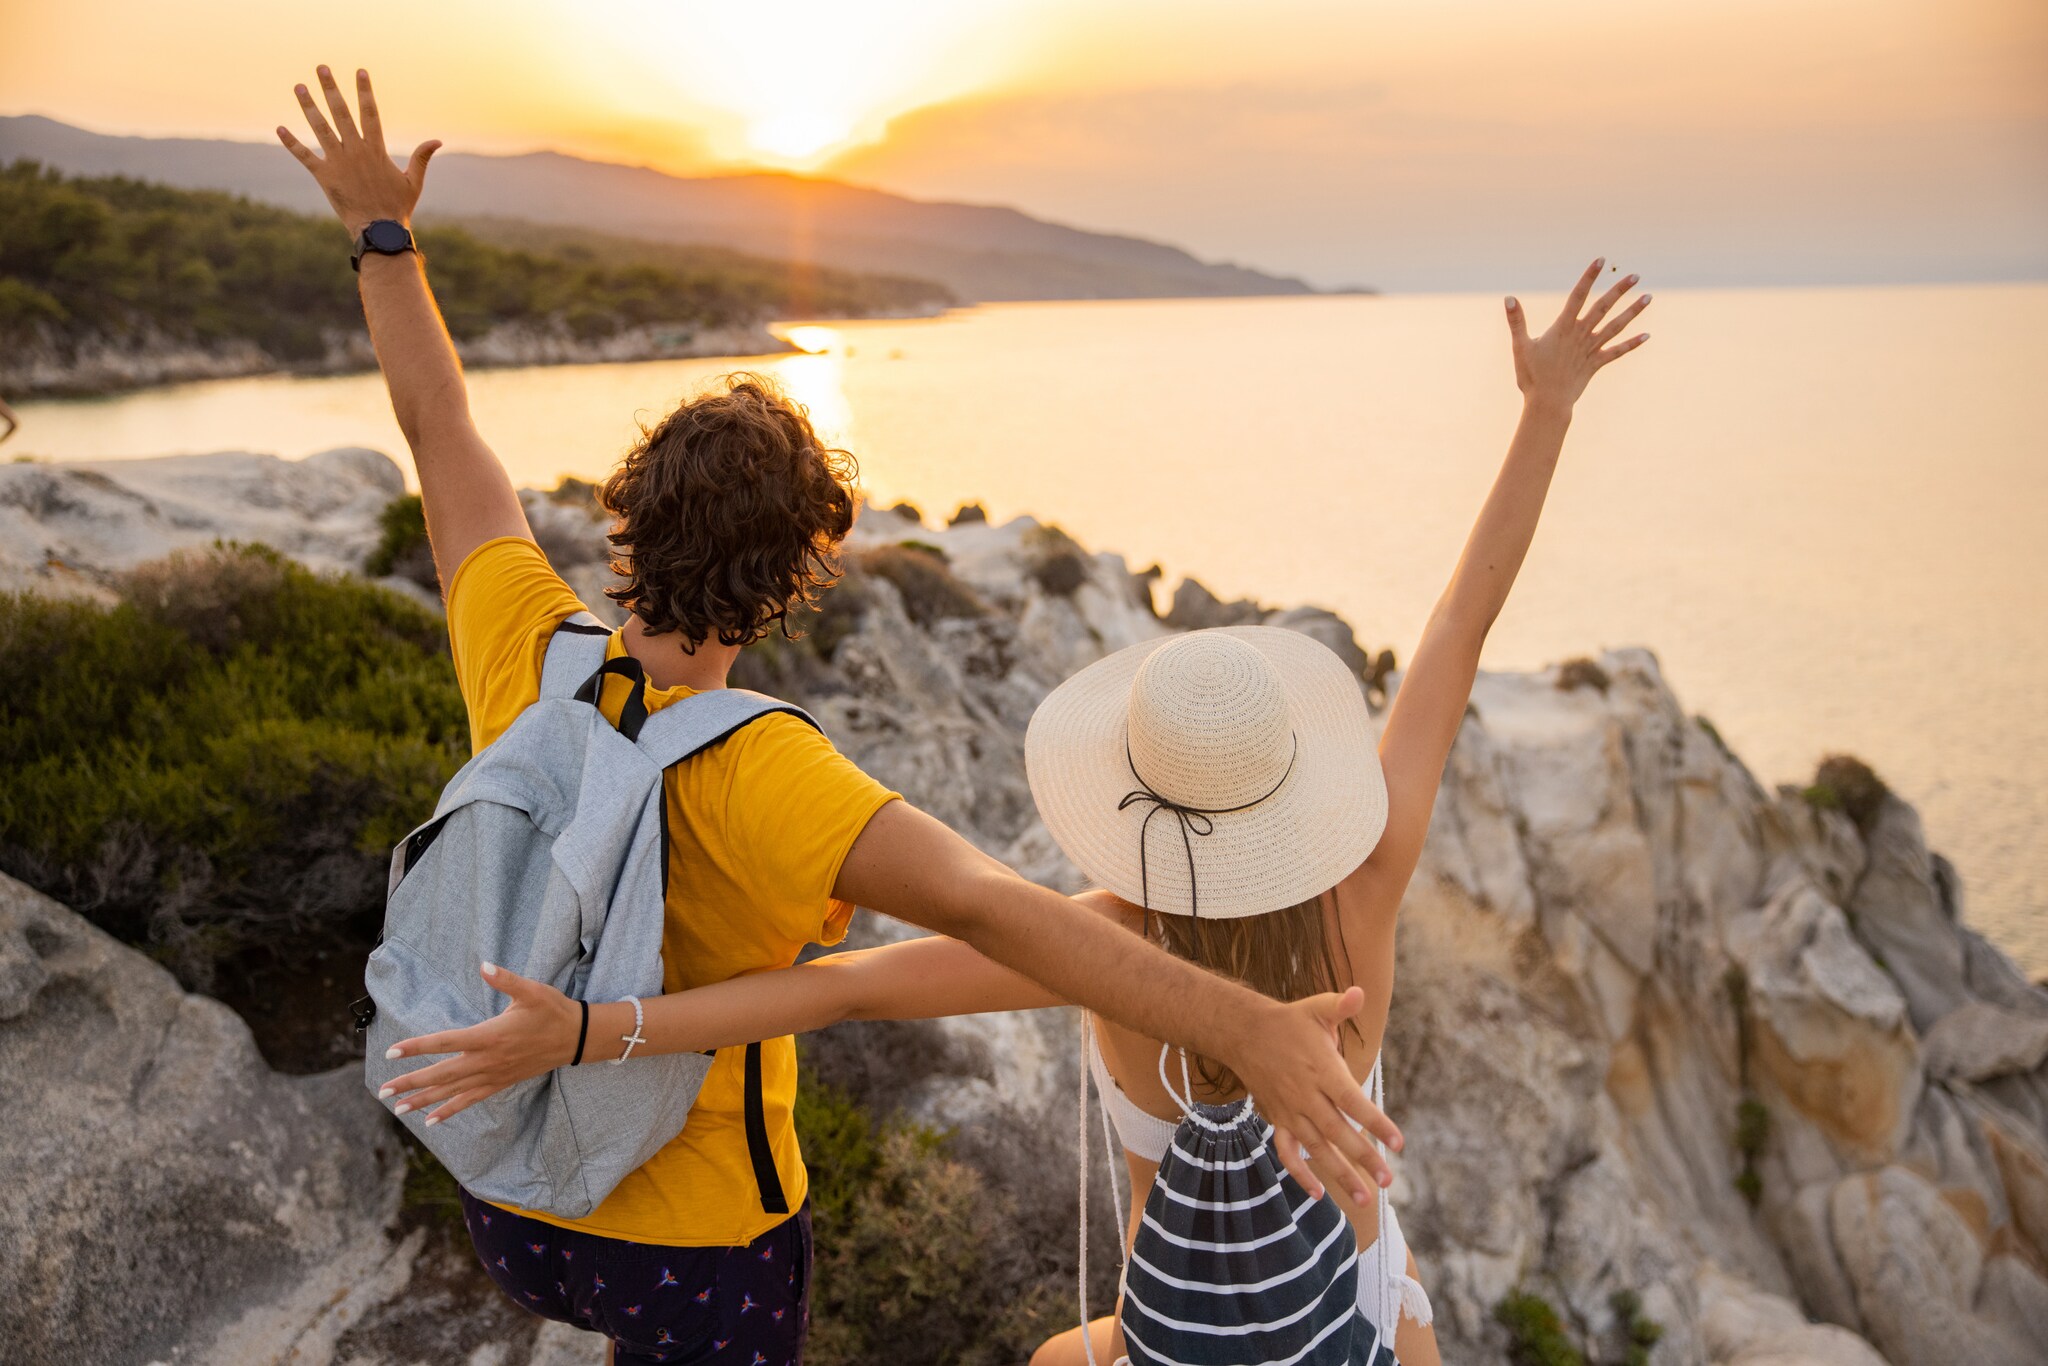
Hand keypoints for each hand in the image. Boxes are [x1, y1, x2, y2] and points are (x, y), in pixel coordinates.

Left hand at [276, 66, 440, 235]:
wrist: (380, 231)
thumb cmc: (398, 208)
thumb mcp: (414, 181)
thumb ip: (421, 158)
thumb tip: (437, 141)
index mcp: (376, 150)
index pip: (370, 112)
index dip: (365, 91)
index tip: (360, 71)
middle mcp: (356, 151)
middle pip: (342, 113)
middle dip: (331, 89)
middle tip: (321, 68)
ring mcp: (339, 163)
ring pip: (321, 128)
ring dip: (309, 106)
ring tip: (299, 87)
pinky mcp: (325, 177)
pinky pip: (305, 157)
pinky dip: (292, 143)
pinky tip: (280, 128)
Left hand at [379, 962, 580, 1124]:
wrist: (576, 1038)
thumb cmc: (552, 1010)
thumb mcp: (532, 990)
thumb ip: (506, 979)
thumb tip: (485, 965)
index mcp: (490, 1035)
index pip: (445, 1042)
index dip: (417, 1047)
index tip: (392, 1052)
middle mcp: (488, 1060)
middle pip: (442, 1074)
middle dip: (411, 1082)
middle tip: (384, 1091)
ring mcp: (494, 1074)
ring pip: (453, 1091)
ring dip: (424, 1100)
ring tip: (399, 1108)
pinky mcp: (501, 1083)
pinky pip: (471, 1100)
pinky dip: (450, 1110)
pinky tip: (432, 1119)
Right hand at [1228, 987, 1402, 1204]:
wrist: (1243, 1033)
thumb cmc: (1289, 1022)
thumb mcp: (1316, 1008)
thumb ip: (1340, 1005)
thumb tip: (1359, 992)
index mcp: (1322, 1070)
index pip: (1353, 1102)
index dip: (1375, 1123)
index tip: (1397, 1143)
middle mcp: (1306, 1096)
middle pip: (1338, 1132)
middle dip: (1363, 1158)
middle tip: (1387, 1180)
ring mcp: (1290, 1111)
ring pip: (1317, 1149)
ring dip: (1339, 1174)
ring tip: (1364, 1198)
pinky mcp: (1278, 1120)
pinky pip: (1287, 1152)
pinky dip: (1300, 1174)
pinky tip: (1317, 1194)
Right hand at [1506, 258, 1651, 410]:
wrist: (1548, 404)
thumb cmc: (1532, 377)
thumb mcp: (1520, 347)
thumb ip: (1516, 321)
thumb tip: (1509, 298)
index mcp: (1563, 328)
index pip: (1578, 296)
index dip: (1589, 277)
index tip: (1601, 261)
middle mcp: (1581, 335)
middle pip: (1603, 308)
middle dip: (1620, 291)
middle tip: (1636, 276)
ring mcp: (1591, 349)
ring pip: (1616, 327)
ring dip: (1632, 312)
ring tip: (1649, 297)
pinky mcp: (1596, 364)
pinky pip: (1617, 352)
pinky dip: (1631, 344)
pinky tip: (1646, 335)